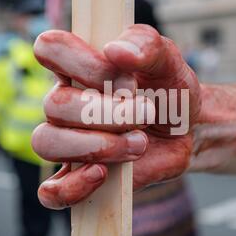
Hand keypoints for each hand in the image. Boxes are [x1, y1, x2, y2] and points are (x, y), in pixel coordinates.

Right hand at [32, 24, 200, 209]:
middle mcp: (66, 102)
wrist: (188, 130)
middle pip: (55, 104)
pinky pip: (51, 191)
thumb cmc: (170, 92)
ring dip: (96, 145)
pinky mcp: (78, 176)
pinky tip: (102, 174)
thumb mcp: (169, 61)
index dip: (83, 63)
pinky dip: (72, 187)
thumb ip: (146, 44)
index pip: (49, 49)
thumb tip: (115, 50)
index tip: (126, 80)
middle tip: (147, 114)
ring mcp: (68, 140)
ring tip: (137, 143)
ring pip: (47, 142)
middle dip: (107, 113)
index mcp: (79, 66)